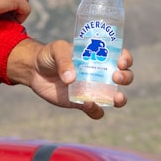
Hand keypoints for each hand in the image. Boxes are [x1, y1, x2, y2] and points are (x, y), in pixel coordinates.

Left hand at [6, 39, 133, 118]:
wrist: (34, 71)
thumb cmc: (49, 55)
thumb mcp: (56, 49)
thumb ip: (64, 60)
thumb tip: (71, 79)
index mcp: (98, 56)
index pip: (119, 57)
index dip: (125, 59)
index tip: (120, 62)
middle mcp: (99, 73)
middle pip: (123, 77)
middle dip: (126, 77)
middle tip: (116, 77)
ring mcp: (92, 89)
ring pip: (115, 97)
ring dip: (119, 99)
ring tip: (115, 98)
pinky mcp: (82, 103)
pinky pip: (95, 111)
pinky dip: (95, 110)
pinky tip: (88, 104)